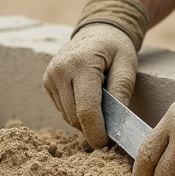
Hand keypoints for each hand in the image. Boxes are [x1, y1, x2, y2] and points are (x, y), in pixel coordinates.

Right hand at [43, 23, 137, 148]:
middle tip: (110, 127)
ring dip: (83, 119)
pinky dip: (75, 111)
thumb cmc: (116, 47)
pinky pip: (61, 109)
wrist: (97, 30)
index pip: (86, 109)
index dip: (96, 131)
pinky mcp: (47, 81)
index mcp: (81, 64)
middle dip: (92, 127)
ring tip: (100, 104)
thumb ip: (122, 90)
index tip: (106, 144)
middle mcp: (60, 70)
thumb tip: (117, 122)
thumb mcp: (127, 64)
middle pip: (74, 117)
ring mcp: (50, 76)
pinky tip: (87, 97)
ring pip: (66, 116)